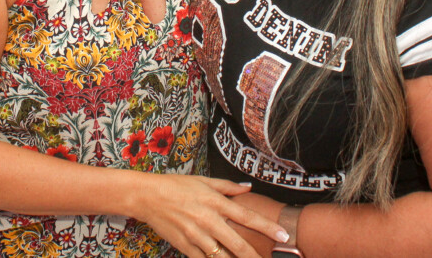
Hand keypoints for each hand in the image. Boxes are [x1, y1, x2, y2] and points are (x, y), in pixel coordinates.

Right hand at [132, 175, 287, 257]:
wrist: (148, 197)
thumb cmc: (177, 186)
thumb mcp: (204, 180)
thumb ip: (228, 187)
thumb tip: (249, 188)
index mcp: (215, 202)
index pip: (247, 216)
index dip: (267, 227)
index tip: (284, 236)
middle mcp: (208, 220)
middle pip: (237, 244)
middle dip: (255, 256)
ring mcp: (196, 236)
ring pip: (221, 257)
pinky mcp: (185, 247)